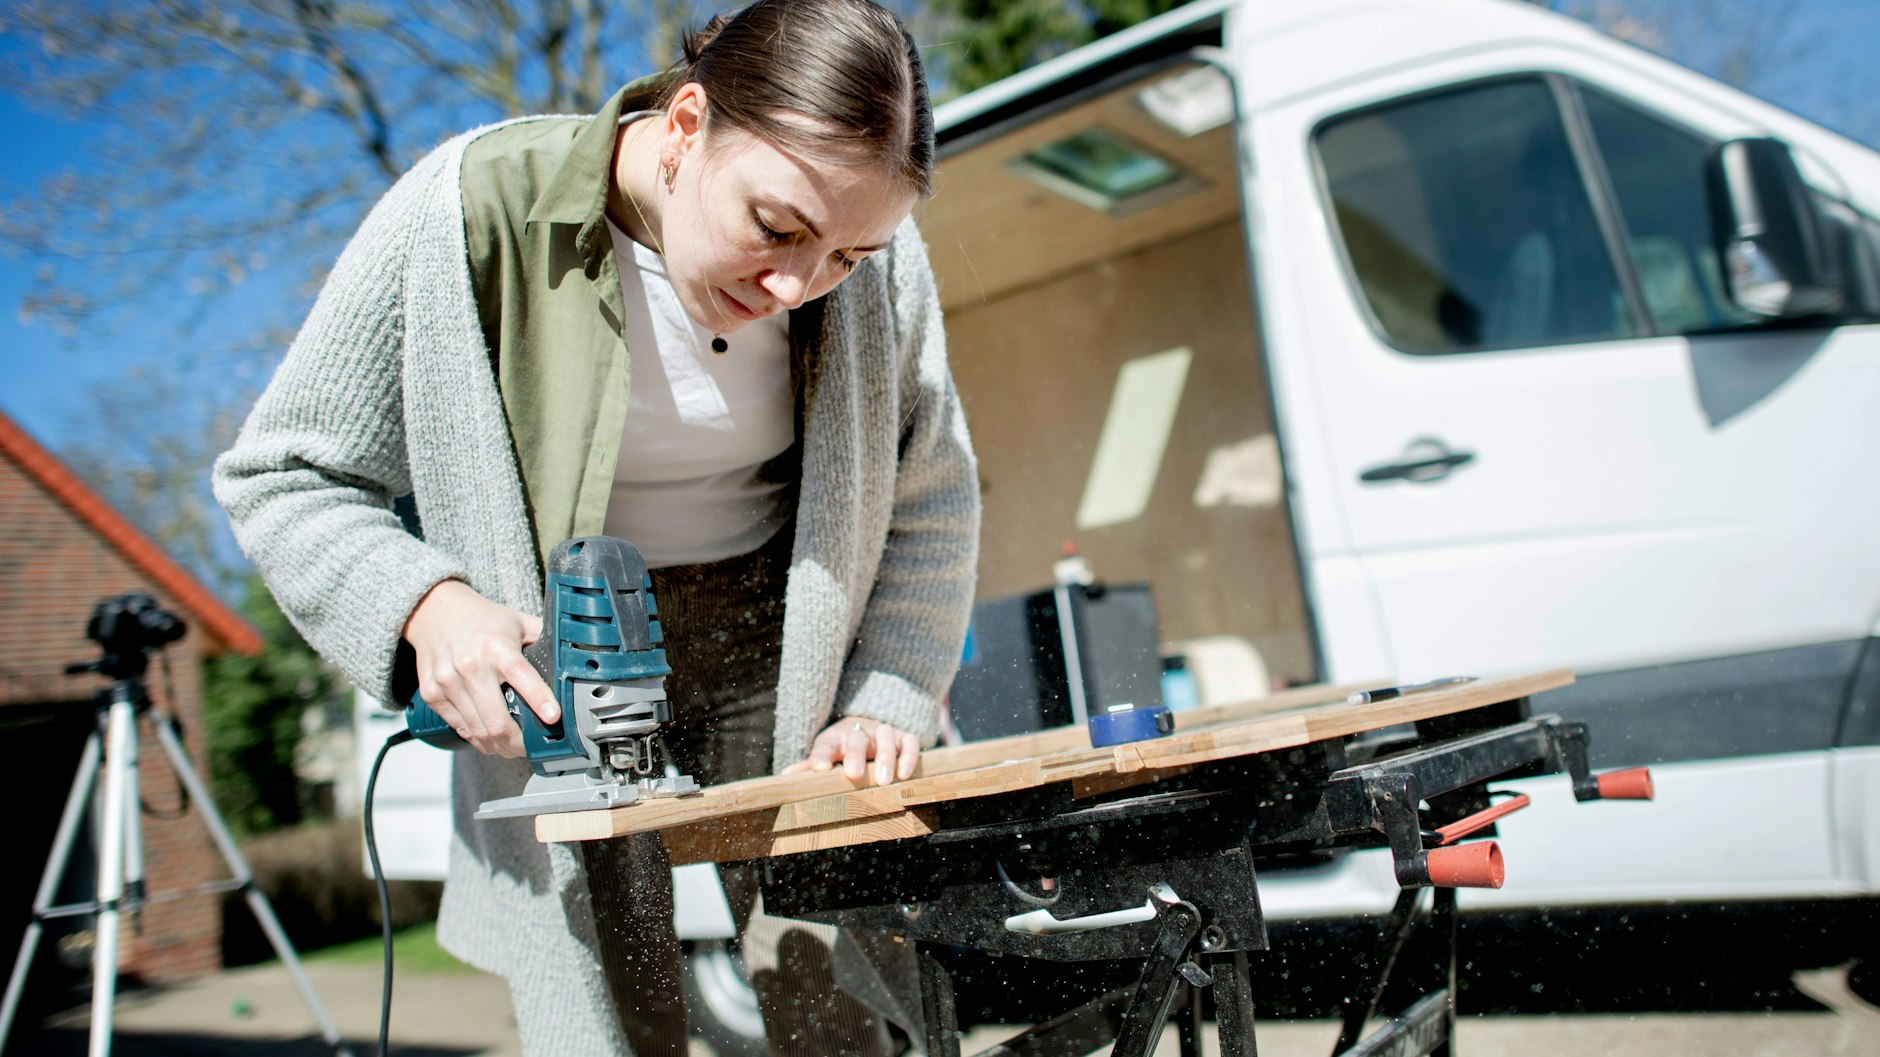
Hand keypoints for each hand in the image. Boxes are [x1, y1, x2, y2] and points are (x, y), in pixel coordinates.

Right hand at [402, 579, 557, 757]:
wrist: (435, 611)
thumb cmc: (482, 620)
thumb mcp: (518, 622)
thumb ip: (544, 640)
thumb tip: (574, 658)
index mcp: (497, 647)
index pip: (521, 675)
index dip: (539, 699)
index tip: (554, 717)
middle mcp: (471, 665)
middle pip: (496, 720)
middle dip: (517, 743)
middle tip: (528, 748)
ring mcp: (448, 682)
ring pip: (477, 731)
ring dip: (497, 746)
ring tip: (510, 747)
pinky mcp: (432, 693)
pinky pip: (459, 727)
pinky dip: (476, 738)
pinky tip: (487, 737)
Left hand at [782, 717, 920, 785]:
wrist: (868, 727)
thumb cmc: (843, 750)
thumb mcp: (826, 755)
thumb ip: (810, 766)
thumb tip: (785, 778)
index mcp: (835, 739)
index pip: (825, 745)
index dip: (821, 756)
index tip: (819, 768)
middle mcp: (860, 733)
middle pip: (857, 740)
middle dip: (855, 756)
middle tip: (854, 774)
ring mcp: (883, 733)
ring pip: (886, 739)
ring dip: (886, 758)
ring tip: (884, 781)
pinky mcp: (904, 737)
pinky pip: (910, 743)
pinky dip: (909, 757)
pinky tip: (905, 774)